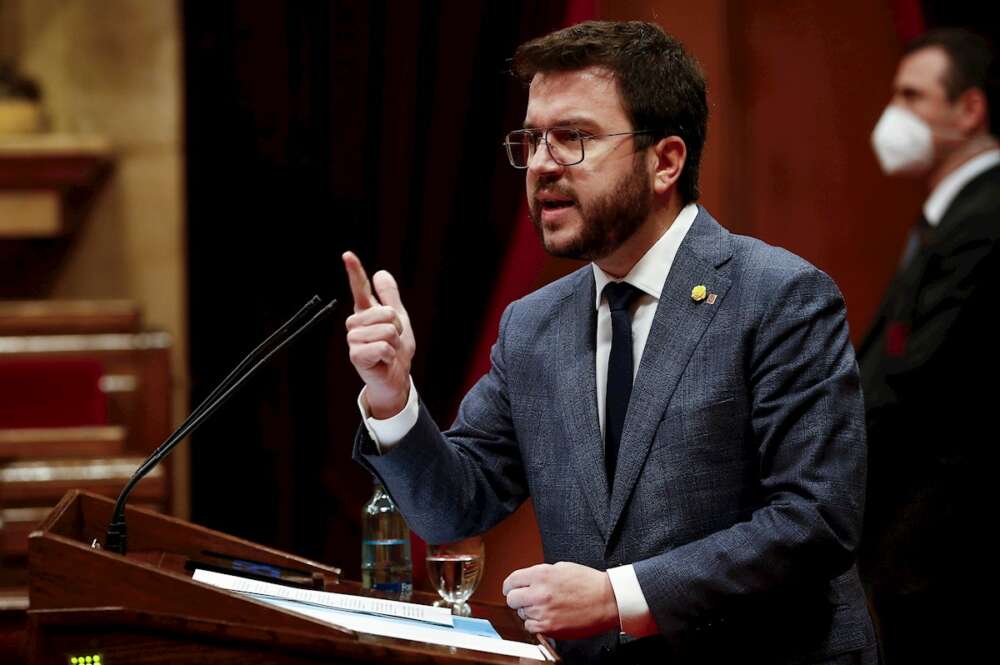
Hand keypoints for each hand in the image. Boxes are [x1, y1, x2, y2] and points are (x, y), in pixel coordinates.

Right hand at [342, 251, 415, 418]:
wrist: (396, 378)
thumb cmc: (395, 350)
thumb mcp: (399, 320)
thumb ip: (390, 298)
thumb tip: (381, 273)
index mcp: (366, 313)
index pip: (360, 288)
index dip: (355, 271)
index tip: (347, 254)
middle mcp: (356, 324)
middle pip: (386, 313)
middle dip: (398, 328)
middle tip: (394, 341)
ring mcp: (354, 340)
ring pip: (386, 330)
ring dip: (395, 343)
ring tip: (389, 352)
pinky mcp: (356, 356)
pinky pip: (383, 346)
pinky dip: (390, 355)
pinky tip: (385, 360)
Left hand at [502, 562, 618, 639]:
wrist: (607, 600)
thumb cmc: (589, 583)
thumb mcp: (561, 568)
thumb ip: (541, 574)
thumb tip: (527, 580)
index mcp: (541, 574)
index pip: (512, 581)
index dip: (510, 586)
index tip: (511, 589)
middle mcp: (539, 593)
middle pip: (512, 599)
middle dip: (518, 599)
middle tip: (526, 599)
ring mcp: (543, 611)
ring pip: (521, 614)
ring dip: (529, 611)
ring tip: (545, 607)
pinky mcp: (549, 627)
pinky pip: (531, 627)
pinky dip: (536, 624)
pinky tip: (548, 617)